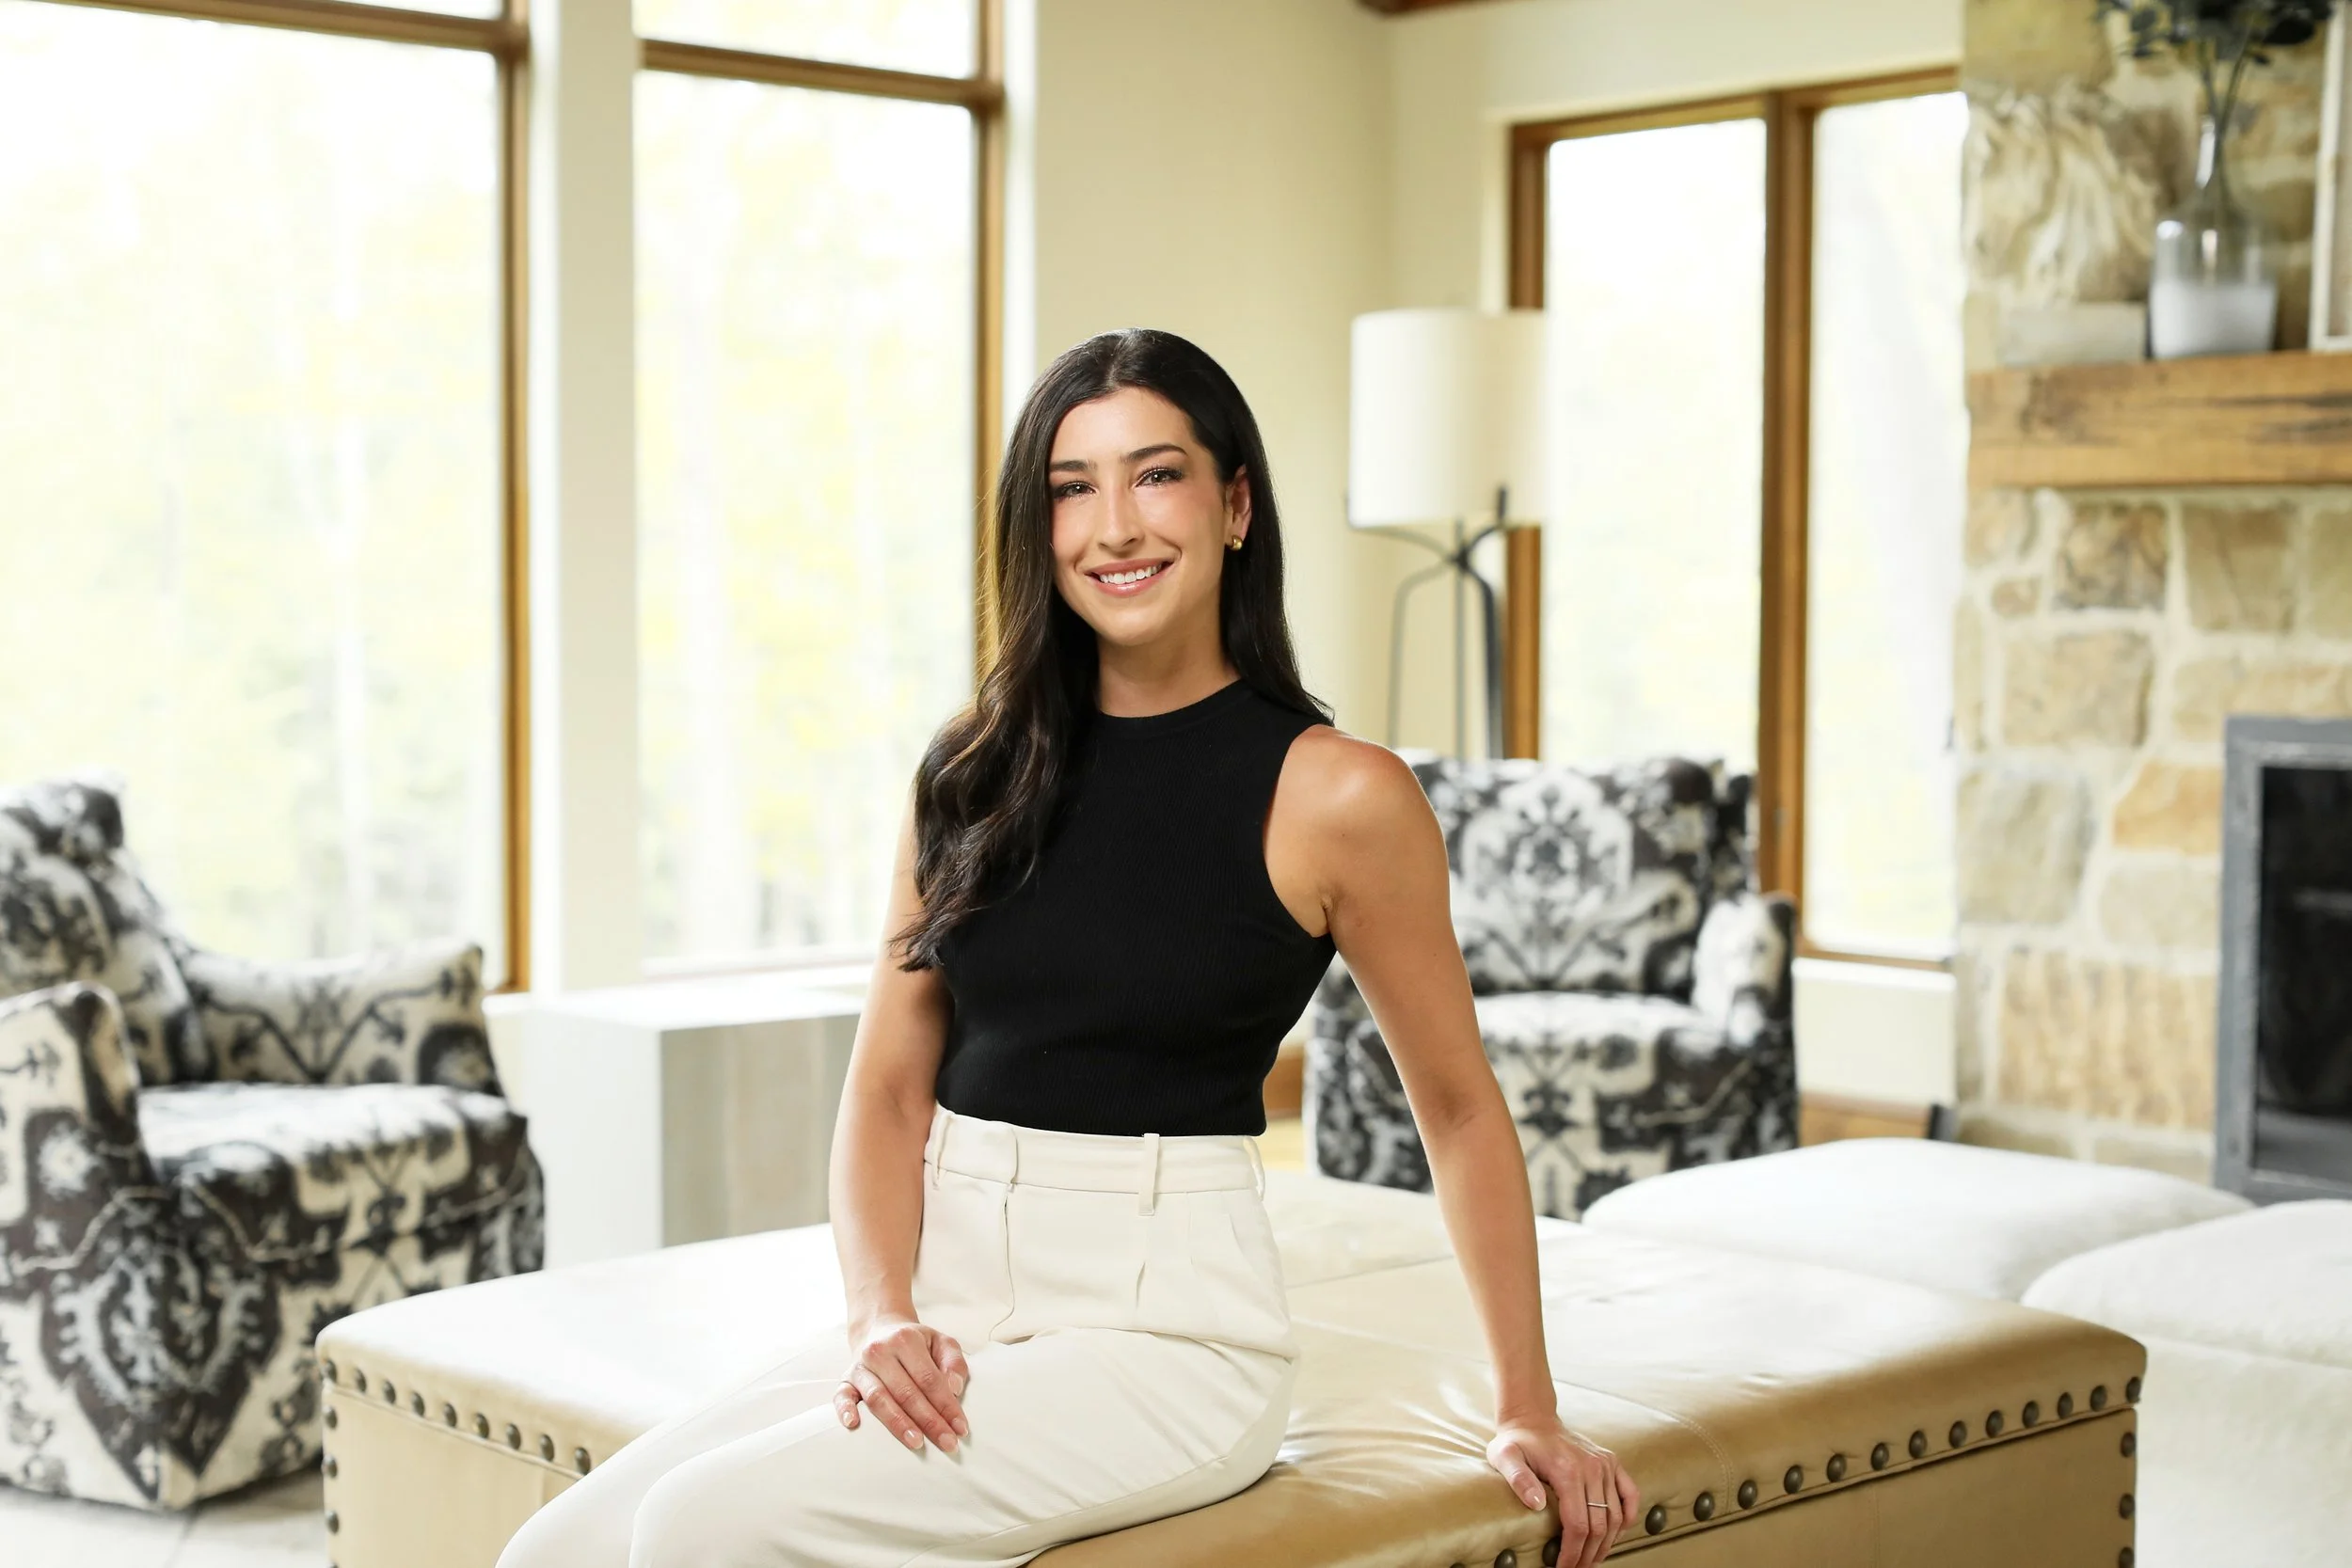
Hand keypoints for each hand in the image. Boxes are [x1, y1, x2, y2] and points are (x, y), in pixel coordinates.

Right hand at [833, 1315, 971, 1454]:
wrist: (879, 1328)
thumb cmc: (914, 1342)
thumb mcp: (940, 1342)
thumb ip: (954, 1362)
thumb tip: (954, 1388)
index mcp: (906, 1340)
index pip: (930, 1379)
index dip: (947, 1405)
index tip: (960, 1428)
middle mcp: (880, 1352)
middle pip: (906, 1392)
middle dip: (929, 1421)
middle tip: (947, 1443)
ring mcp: (860, 1367)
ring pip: (878, 1398)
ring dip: (898, 1423)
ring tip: (916, 1442)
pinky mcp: (846, 1379)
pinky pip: (841, 1396)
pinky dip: (845, 1410)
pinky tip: (853, 1425)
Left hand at [1487, 1417, 1638, 1567]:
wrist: (1533, 1418)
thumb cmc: (1517, 1441)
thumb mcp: (1505, 1457)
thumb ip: (1518, 1479)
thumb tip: (1537, 1504)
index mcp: (1567, 1470)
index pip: (1577, 1524)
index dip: (1572, 1552)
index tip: (1563, 1567)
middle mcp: (1592, 1467)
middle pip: (1599, 1525)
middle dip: (1588, 1554)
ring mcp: (1605, 1464)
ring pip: (1616, 1515)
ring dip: (1607, 1543)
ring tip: (1593, 1559)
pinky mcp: (1611, 1462)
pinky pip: (1630, 1494)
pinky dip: (1628, 1517)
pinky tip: (1616, 1534)